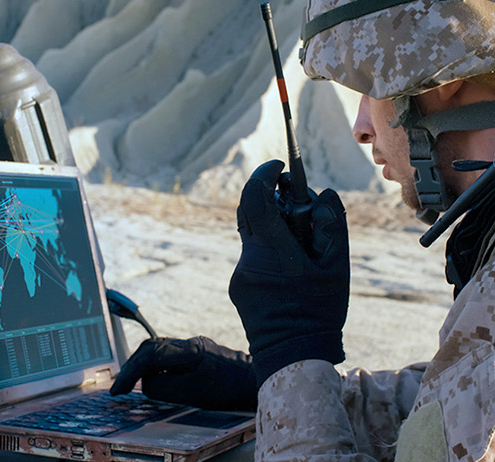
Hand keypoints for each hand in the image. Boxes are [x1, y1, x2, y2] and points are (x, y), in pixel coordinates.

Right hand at [110, 336, 256, 410]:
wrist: (258, 381)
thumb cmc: (230, 389)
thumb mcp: (194, 393)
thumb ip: (165, 387)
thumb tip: (146, 383)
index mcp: (189, 350)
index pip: (150, 355)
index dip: (130, 372)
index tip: (119, 389)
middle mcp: (190, 344)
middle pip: (151, 348)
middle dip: (132, 367)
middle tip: (120, 388)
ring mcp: (195, 347)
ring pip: (159, 351)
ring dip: (143, 366)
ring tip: (132, 385)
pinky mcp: (199, 354)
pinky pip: (170, 357)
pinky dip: (156, 368)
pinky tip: (155, 381)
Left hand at [229, 160, 349, 385]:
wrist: (292, 355)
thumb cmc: (319, 312)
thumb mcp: (337, 268)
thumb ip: (331, 224)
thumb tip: (322, 193)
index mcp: (273, 251)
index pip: (254, 198)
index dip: (263, 175)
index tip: (278, 167)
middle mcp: (249, 259)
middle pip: (250, 213)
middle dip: (271, 199)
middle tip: (296, 205)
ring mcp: (239, 273)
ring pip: (252, 236)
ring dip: (273, 229)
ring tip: (301, 246)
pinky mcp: (236, 285)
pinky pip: (252, 256)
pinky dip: (268, 250)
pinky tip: (289, 270)